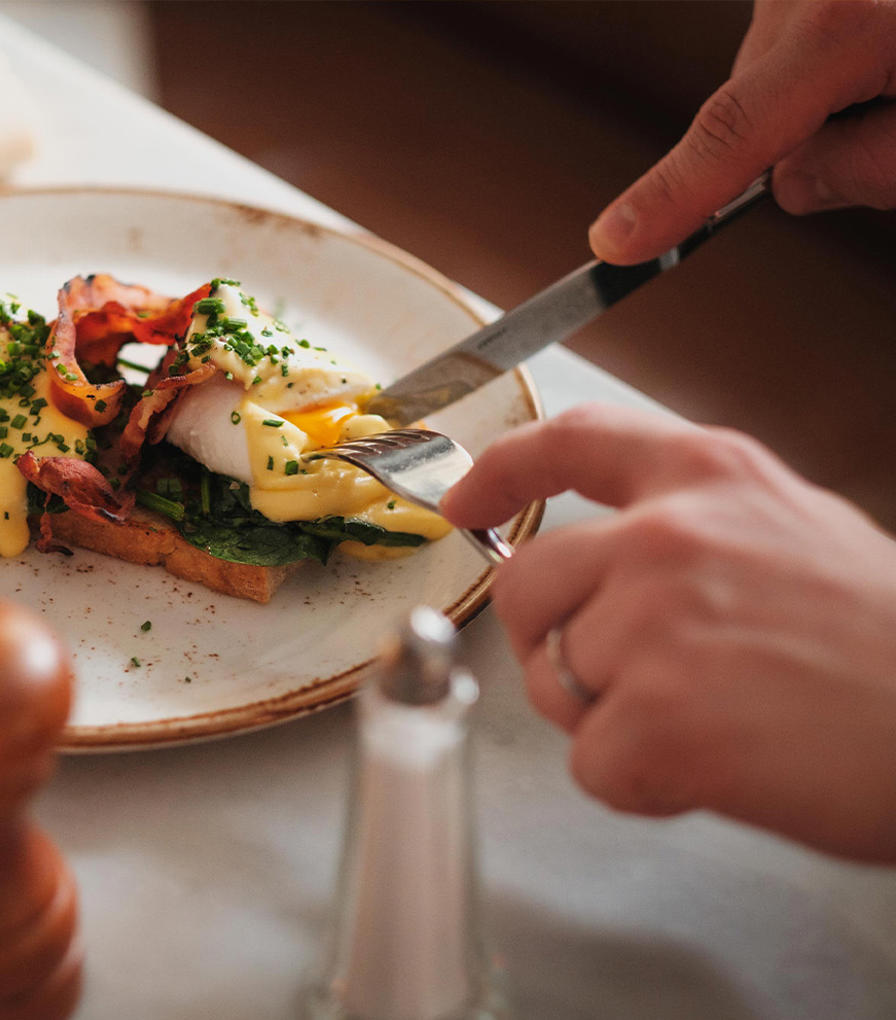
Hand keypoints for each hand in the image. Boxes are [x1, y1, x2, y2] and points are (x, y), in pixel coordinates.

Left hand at [441, 404, 895, 862]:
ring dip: (612, 718)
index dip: (502, 470)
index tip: (464, 498)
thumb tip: (615, 563)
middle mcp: (666, 537)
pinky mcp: (652, 718)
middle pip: (526, 587)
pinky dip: (641, 784)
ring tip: (714, 721)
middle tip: (621, 676)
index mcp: (707, 479)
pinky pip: (592, 764)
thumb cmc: (891, 648)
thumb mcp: (798, 535)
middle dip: (552, 639)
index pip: (571, 443)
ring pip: (559, 681)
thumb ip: (695, 533)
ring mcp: (652, 625)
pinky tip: (716, 768)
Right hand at [589, 0, 895, 263]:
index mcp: (842, 25)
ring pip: (767, 88)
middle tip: (894, 117)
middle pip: (755, 117)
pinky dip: (825, 70)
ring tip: (895, 76)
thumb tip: (794, 183)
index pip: (732, 131)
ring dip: (825, 99)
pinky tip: (879, 54)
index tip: (617, 240)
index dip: (673, 193)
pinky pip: (786, 54)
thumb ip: (867, 172)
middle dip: (810, 140)